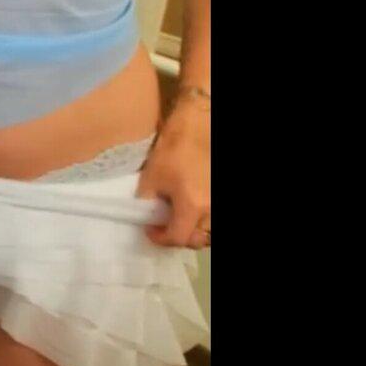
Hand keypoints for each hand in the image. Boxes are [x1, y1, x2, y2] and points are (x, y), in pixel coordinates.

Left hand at [138, 105, 209, 247]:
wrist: (200, 126)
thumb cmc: (173, 150)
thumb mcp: (151, 177)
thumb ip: (147, 202)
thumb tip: (146, 215)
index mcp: (193, 206)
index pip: (178, 238)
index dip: (160, 238)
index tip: (150, 229)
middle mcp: (212, 208)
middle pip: (199, 239)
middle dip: (180, 238)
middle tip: (165, 226)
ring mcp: (219, 201)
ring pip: (210, 229)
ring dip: (195, 230)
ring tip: (180, 218)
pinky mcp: (219, 193)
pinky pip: (213, 215)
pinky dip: (204, 218)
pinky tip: (192, 208)